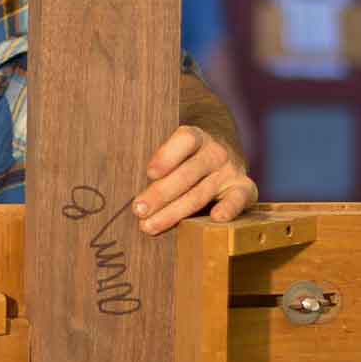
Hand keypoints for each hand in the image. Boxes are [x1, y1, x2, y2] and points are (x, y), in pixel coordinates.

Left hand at [132, 125, 257, 235]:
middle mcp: (215, 152)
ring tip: (150, 226)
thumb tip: (116, 177)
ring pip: (200, 193)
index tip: (150, 173)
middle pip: (187, 173)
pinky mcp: (244, 189)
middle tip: (138, 210)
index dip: (167, 155)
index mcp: (196, 135)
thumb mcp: (173, 147)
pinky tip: (216, 218)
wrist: (222, 148)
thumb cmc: (184, 154)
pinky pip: (239, 199)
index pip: (184, 140)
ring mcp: (230, 171)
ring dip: (175, 212)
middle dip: (160, 194)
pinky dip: (230, 208)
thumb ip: (155, 160)